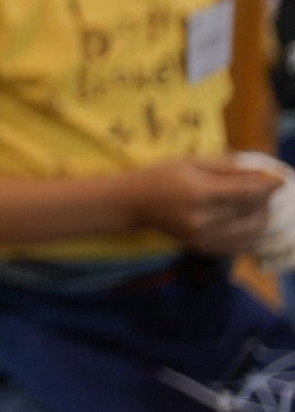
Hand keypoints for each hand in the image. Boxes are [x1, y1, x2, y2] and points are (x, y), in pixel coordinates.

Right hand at [130, 159, 281, 254]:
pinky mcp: (202, 248)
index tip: (281, 181)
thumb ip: (227, 167)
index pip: (247, 192)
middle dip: (264, 201)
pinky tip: (246, 222)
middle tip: (262, 191)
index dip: (268, 186)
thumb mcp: (191, 162)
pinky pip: (238, 245)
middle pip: (252, 212)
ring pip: (250, 231)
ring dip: (260, 218)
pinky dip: (250, 234)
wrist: (132, 203)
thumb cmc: (161, 176)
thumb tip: (262, 173)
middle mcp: (203, 218)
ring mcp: (203, 237)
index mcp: (200, 192)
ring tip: (256, 206)